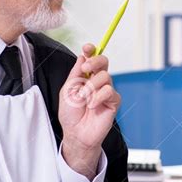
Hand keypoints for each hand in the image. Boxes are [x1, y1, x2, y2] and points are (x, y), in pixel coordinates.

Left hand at [58, 43, 120, 177]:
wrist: (76, 133)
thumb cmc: (71, 114)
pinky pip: (109, 91)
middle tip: (86, 69)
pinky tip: (92, 106)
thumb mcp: (67, 90)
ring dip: (91, 87)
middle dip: (95, 61)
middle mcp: (97, 81)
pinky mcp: (113, 101)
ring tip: (84, 99)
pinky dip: (98, 97)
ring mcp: (106, 91)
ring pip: (105, 76)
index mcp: (85, 76)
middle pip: (103, 61)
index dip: (91, 50)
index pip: (91, 58)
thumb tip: (82, 57)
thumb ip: (76, 74)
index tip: (87, 48)